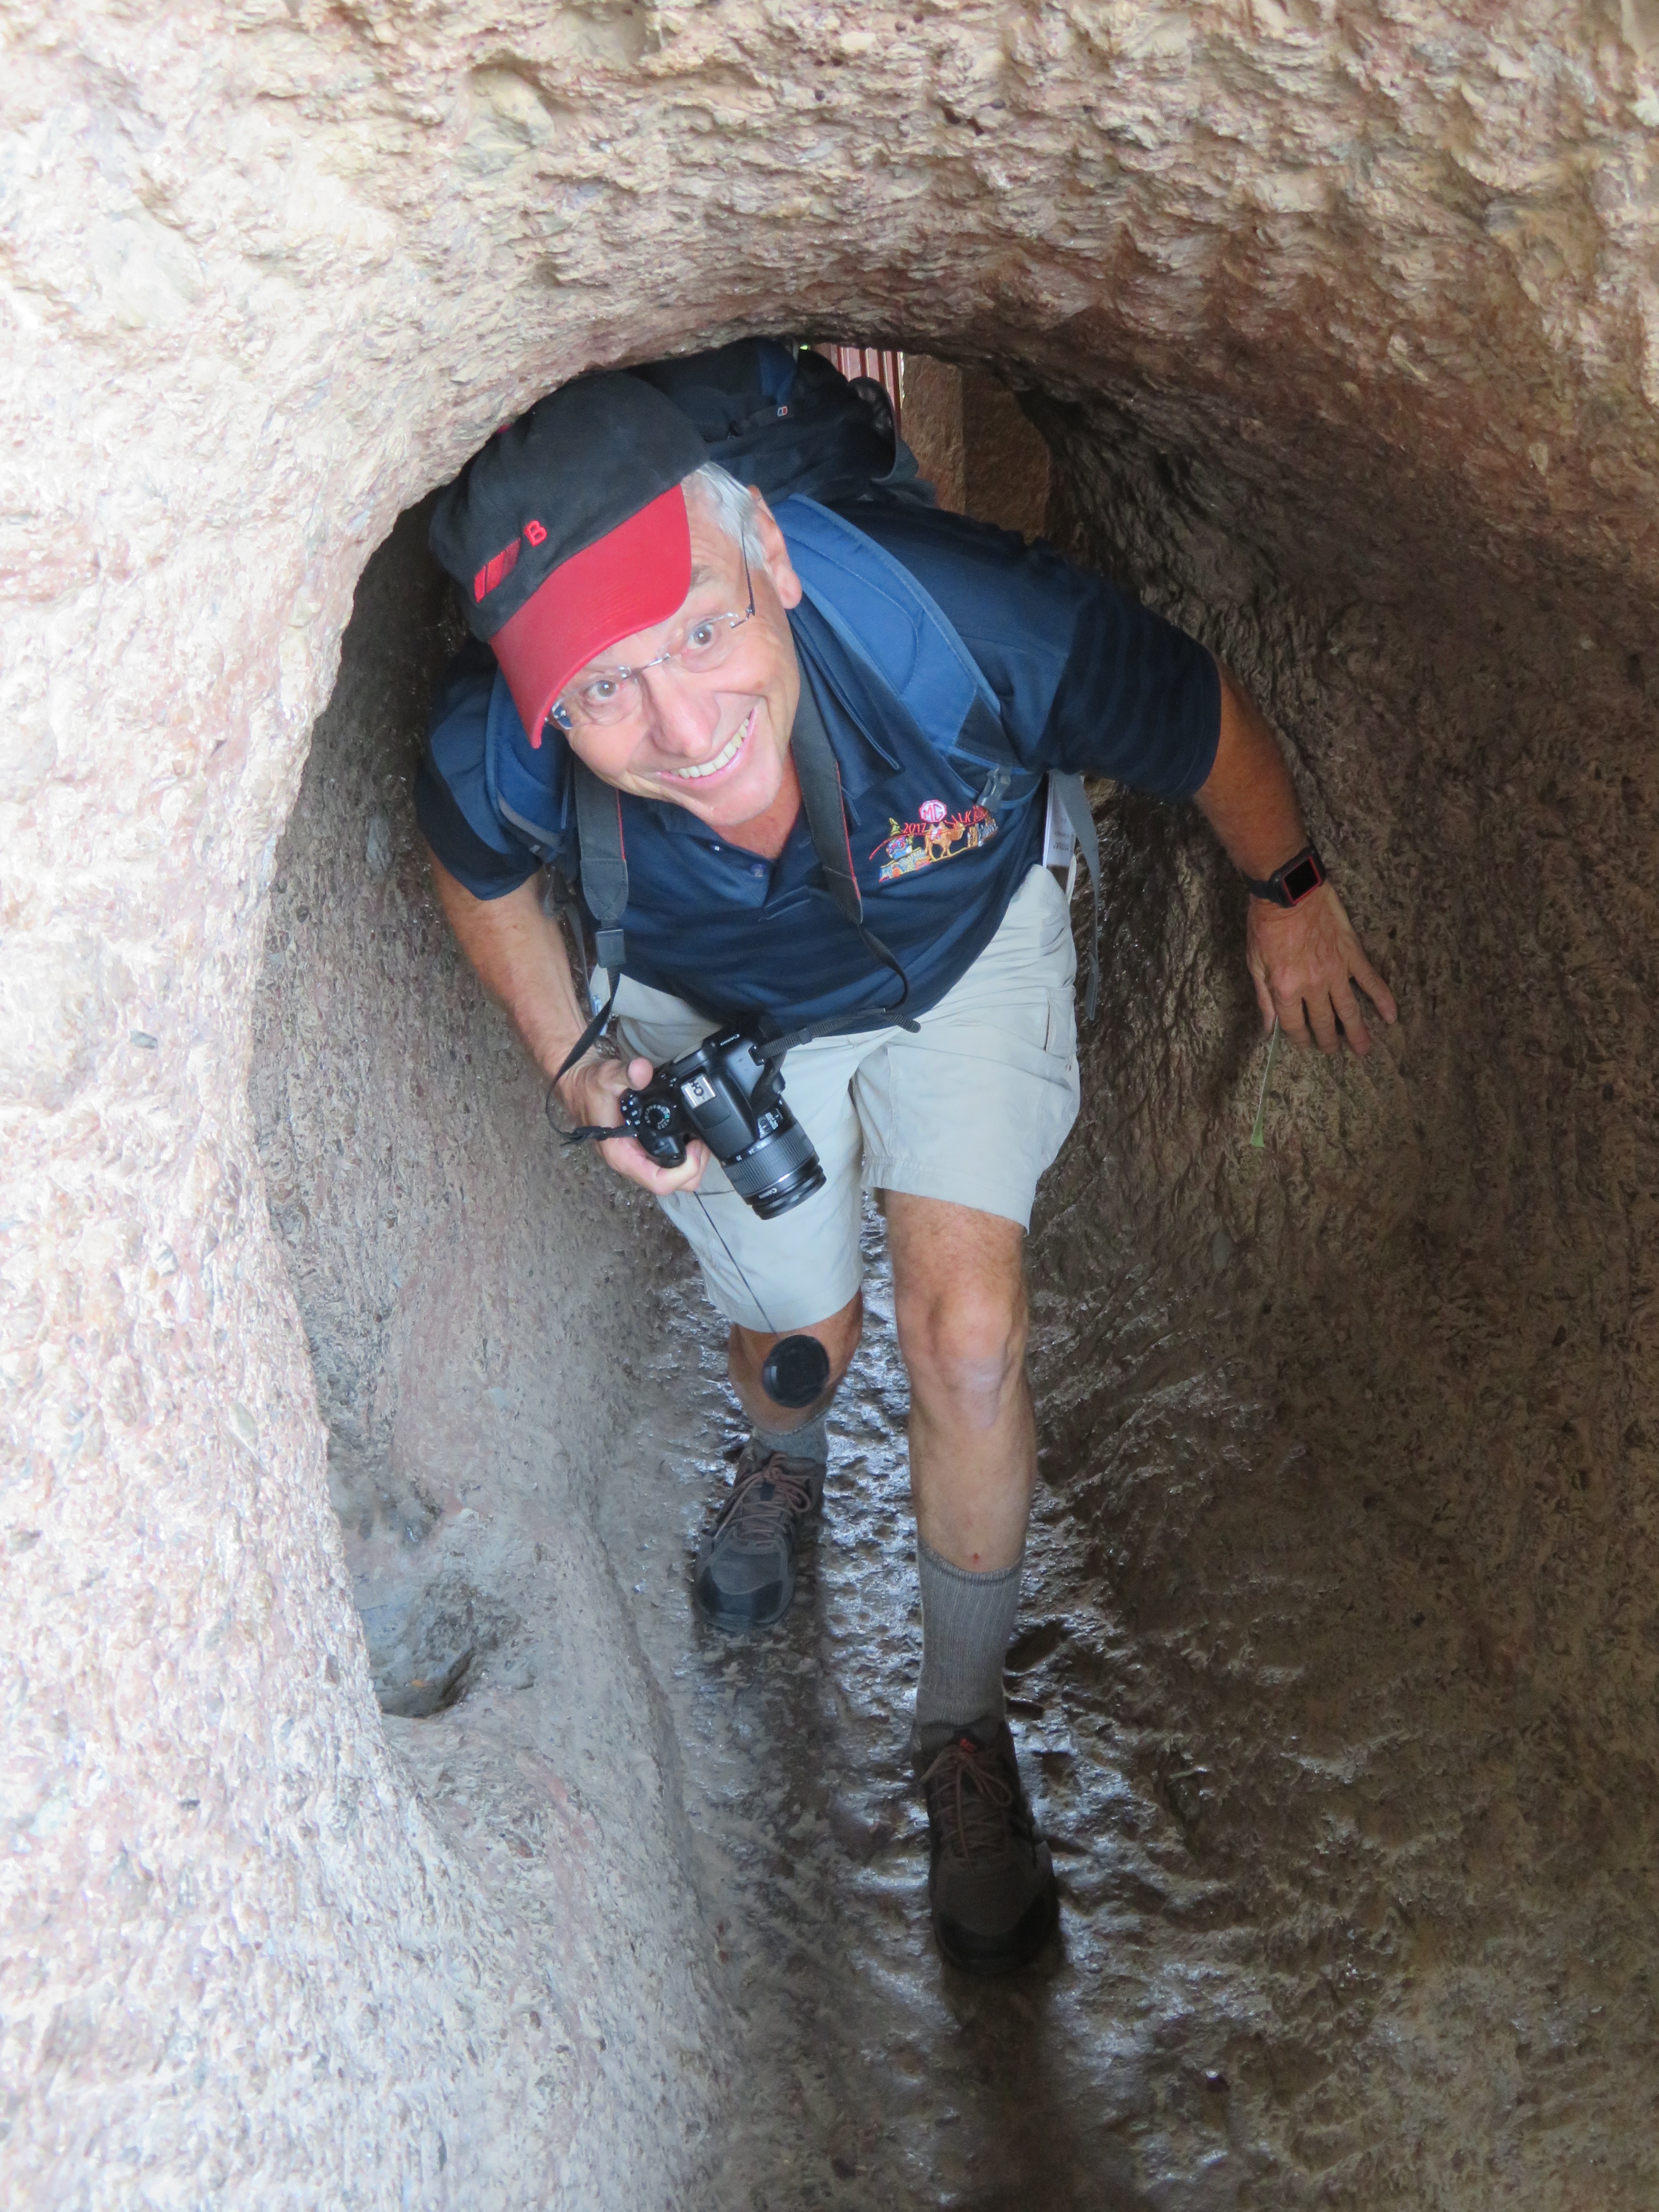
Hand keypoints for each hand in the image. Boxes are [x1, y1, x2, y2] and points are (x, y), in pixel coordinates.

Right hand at [555, 1053, 709, 1195]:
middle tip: (701, 1139)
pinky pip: (669, 1162)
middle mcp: (631, 1162)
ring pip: (674, 1176)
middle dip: (695, 1166)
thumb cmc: (589, 1086)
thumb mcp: (606, 1076)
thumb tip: (642, 1071)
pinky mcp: (642, 1149)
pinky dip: (684, 1152)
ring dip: (691, 1161)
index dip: (685, 1170)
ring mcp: (638, 1157)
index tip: (695, 1145)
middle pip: (673, 1184)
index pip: (660, 1182)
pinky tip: (689, 1133)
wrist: (578, 1084)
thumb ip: (626, 1073)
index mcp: (622, 1155)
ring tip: (698, 1136)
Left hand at [1245, 883, 1398, 1055]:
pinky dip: (1383, 999)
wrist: (1289, 890)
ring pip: (1349, 1009)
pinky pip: (1371, 981)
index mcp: (1286, 988)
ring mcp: (1336, 971)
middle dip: (1328, 1041)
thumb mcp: (1254, 963)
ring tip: (1364, 1050)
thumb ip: (1263, 998)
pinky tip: (1391, 1016)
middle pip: (1323, 1022)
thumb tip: (1267, 1027)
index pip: (1293, 1025)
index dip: (1298, 1038)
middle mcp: (1313, 985)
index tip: (1303, 1044)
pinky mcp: (1353, 955)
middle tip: (1333, 1052)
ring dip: (1357, 1032)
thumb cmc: (1266, 924)